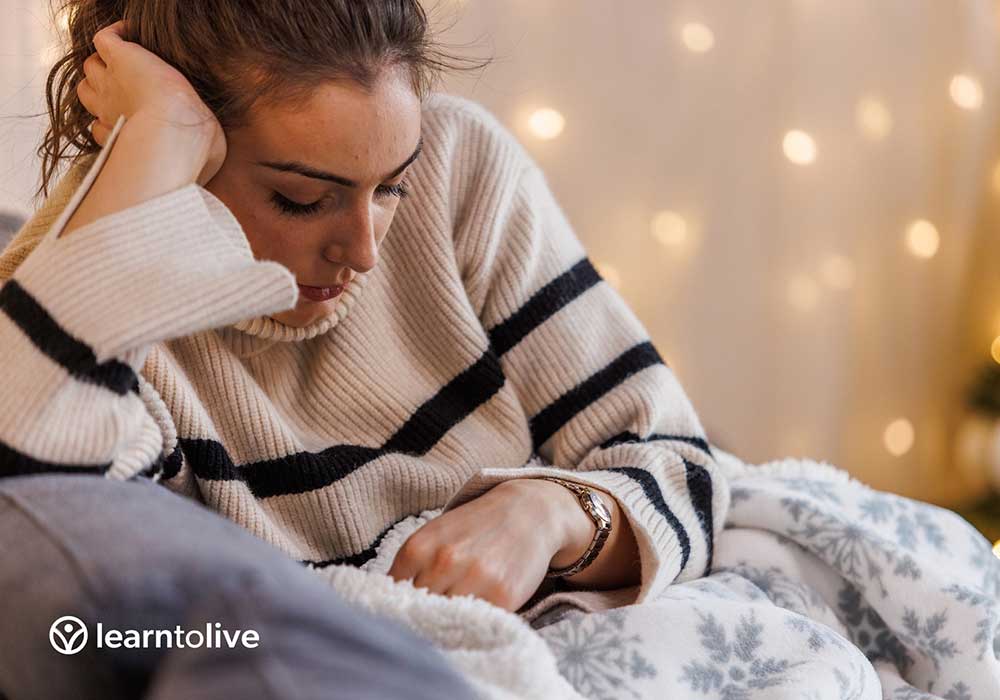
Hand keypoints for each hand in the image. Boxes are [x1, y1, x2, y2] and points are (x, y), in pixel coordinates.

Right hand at [76, 21, 225, 185]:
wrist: (176, 133)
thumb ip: (192, 156)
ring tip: (126, 62)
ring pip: (91, 66)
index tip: (130, 121)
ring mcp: (111, 82)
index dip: (111, 123)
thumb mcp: (194, 159)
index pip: (100, 127)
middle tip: (127, 88)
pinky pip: (105, 38)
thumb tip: (206, 158)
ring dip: (104, 63)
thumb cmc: (188, 152)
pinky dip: (114, 33)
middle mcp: (109, 109)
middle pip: (88, 93)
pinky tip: (129, 33)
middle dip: (101, 90)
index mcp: (120, 134)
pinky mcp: (120, 57)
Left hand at [386, 479, 579, 611]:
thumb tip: (390, 606)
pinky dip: (474, 623)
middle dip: (423, 615)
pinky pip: (477, 623)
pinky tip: (477, 613)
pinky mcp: (502, 597)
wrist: (528, 512)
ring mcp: (475, 580)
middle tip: (432, 616)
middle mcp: (445, 562)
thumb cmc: (476, 526)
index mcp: (419, 546)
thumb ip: (413, 566)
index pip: (393, 595)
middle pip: (418, 610)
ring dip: (448, 623)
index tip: (406, 611)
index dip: (399, 606)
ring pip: (446, 620)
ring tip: (455, 616)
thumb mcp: (436, 534)